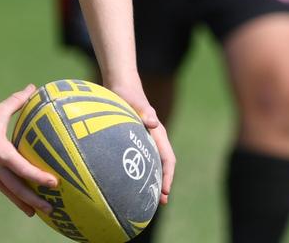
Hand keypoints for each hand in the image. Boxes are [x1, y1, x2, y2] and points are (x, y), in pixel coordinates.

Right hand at [0, 84, 57, 216]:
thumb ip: (16, 101)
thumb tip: (33, 88)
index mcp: (0, 152)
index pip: (23, 168)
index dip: (39, 176)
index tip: (55, 183)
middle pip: (17, 188)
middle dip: (34, 199)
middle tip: (50, 208)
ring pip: (9, 191)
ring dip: (23, 203)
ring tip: (35, 213)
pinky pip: (2, 186)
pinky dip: (13, 195)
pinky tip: (21, 200)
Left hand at [104, 81, 174, 205]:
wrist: (120, 84)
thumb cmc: (126, 92)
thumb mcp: (132, 99)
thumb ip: (142, 109)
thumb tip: (152, 122)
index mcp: (156, 132)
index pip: (167, 158)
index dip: (167, 175)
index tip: (164, 191)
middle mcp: (153, 138)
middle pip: (162, 165)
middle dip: (162, 183)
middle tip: (159, 202)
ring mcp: (145, 139)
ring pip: (152, 163)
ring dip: (151, 179)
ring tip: (146, 198)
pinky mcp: (134, 139)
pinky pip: (140, 159)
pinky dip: (139, 171)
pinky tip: (128, 181)